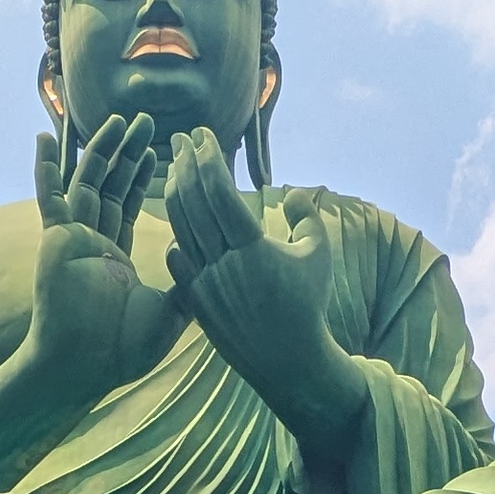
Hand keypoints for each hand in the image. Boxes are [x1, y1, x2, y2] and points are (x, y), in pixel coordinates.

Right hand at [24, 114, 159, 399]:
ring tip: (118, 120)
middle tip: (145, 121)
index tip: (158, 151)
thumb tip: (212, 268)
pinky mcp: (56, 239)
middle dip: (128, 153)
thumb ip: (187, 286)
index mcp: (115, 259)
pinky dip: (46, 168)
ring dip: (102, 150)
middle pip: (111, 187)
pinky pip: (50, 198)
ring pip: (88, 182)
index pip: (130, 207)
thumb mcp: (169, 313)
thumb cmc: (121, 351)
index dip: (142, 178)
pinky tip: (46, 138)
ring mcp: (72, 239)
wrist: (85, 366)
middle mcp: (92, 244)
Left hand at [160, 128, 360, 442]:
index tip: (202, 134)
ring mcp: (205, 283)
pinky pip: (178, 258)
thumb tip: (293, 192)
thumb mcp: (318, 255)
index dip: (208, 159)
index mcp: (252, 248)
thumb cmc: (308, 304)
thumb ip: (307, 217)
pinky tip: (181, 217)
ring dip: (177, 193)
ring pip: (181, 227)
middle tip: (181, 139)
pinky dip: (178, 234)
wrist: (287, 359)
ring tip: (177, 168)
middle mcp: (223, 264)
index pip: (220, 192)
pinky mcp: (196, 301)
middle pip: (193, 203)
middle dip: (186, 165)